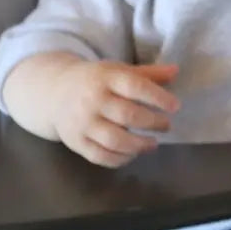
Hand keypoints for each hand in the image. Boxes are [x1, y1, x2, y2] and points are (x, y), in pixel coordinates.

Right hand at [52, 61, 179, 167]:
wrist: (54, 92)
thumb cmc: (97, 81)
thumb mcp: (119, 70)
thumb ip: (149, 73)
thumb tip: (176, 71)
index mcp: (106, 78)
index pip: (135, 86)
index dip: (158, 97)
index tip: (175, 106)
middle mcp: (92, 100)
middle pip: (127, 115)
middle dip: (152, 122)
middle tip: (167, 125)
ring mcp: (82, 123)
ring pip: (114, 140)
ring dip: (139, 145)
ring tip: (153, 143)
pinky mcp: (75, 142)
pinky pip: (100, 156)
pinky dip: (121, 159)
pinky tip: (134, 154)